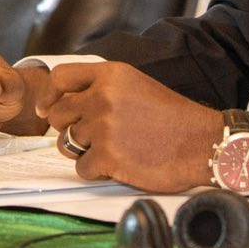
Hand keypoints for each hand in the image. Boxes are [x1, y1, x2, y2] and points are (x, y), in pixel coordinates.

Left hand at [41, 62, 221, 193]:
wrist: (201, 143)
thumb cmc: (172, 118)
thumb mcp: (136, 86)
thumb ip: (102, 88)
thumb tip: (64, 101)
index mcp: (110, 76)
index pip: (60, 77)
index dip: (49, 95)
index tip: (47, 109)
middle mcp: (102, 97)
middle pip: (58, 115)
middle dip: (69, 128)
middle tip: (92, 136)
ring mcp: (103, 127)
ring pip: (66, 144)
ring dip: (84, 151)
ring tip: (112, 149)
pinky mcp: (108, 156)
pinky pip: (82, 168)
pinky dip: (97, 171)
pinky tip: (119, 165)